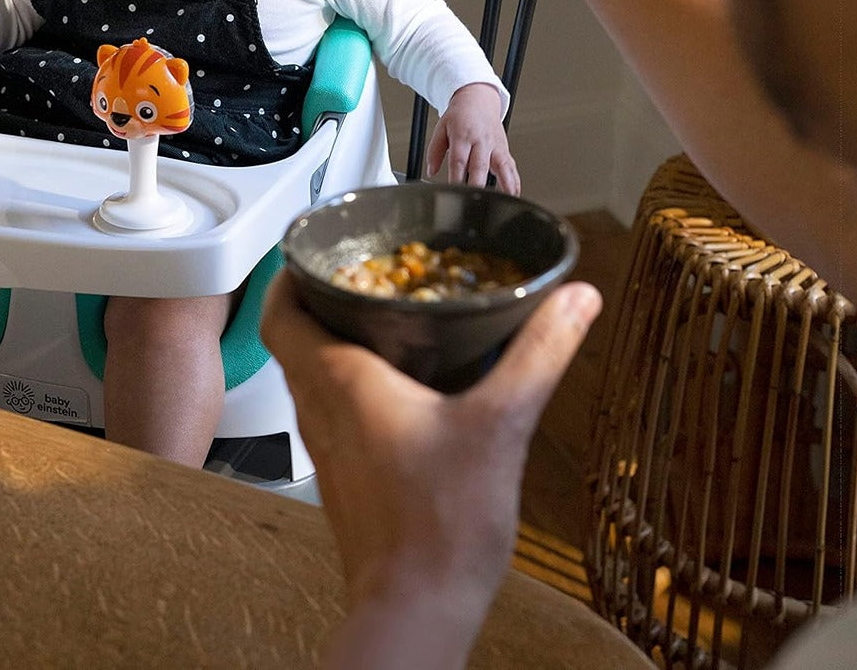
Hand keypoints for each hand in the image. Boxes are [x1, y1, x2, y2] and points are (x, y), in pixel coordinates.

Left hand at [261, 275, 601, 664]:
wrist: (415, 610)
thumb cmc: (441, 525)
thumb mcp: (502, 423)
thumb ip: (539, 354)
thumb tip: (575, 299)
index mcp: (338, 380)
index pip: (281, 310)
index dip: (290, 272)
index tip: (316, 247)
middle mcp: (319, 407)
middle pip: (293, 335)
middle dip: (319, 297)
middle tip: (360, 271)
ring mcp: (326, 445)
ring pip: (308, 372)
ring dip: (332, 338)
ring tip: (382, 315)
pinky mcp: (342, 474)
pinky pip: (329, 407)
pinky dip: (349, 380)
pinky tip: (400, 385)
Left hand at [426, 82, 518, 192]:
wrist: (479, 99)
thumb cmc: (460, 114)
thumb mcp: (441, 128)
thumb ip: (435, 151)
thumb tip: (431, 170)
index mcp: (463, 135)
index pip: (459, 160)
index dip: (456, 177)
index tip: (453, 191)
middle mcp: (481, 141)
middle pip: (480, 166)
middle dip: (477, 184)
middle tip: (474, 201)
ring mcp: (495, 146)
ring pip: (502, 166)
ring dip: (503, 185)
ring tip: (503, 201)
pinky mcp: (504, 150)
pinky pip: (511, 167)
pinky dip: (514, 181)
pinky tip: (514, 194)